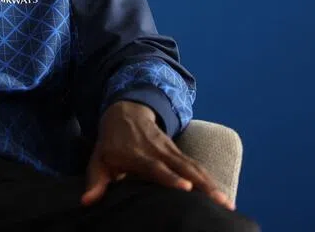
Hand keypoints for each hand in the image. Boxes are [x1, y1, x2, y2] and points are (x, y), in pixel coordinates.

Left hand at [81, 100, 231, 209]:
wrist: (125, 111)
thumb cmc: (111, 143)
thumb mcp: (98, 159)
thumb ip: (95, 182)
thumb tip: (86, 202)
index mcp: (137, 154)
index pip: (155, 167)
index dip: (170, 177)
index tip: (185, 188)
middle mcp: (158, 151)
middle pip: (183, 167)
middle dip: (202, 185)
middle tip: (220, 202)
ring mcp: (171, 150)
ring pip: (194, 167)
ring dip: (212, 184)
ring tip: (228, 203)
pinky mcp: (179, 152)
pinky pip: (196, 167)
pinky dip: (211, 180)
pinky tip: (223, 196)